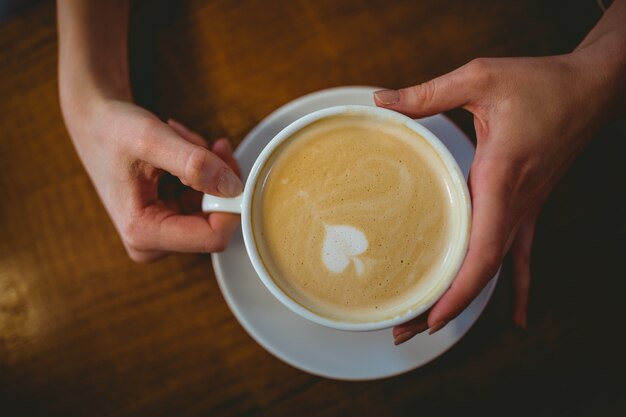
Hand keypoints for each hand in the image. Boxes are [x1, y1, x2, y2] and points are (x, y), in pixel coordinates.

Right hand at [63, 98, 242, 261]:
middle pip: (216, 221)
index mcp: (144, 232)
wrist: (95, 122)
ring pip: (212, 206)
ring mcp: (162, 232)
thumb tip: (231, 187)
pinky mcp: (168, 219)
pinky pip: (204, 198)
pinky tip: (178, 149)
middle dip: (216, 178)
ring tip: (179, 142)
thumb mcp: (152, 138)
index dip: (230, 203)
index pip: (213, 237)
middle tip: (201, 144)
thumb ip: (193, 163)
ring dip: (207, 169)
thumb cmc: (113, 129)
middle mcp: (153, 242)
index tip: (227, 166)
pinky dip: (200, 170)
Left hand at [375, 52, 609, 342]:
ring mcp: (525, 211)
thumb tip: (381, 100)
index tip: (430, 319)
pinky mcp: (529, 207)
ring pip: (495, 270)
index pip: (482, 252)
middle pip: (480, 273)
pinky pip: (521, 256)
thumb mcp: (480, 77)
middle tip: (403, 333)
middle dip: (444, 308)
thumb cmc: (540, 83)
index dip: (458, 291)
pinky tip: (518, 316)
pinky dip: (517, 288)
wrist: (590, 89)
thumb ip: (428, 93)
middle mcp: (514, 206)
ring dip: (465, 301)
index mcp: (499, 179)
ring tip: (432, 328)